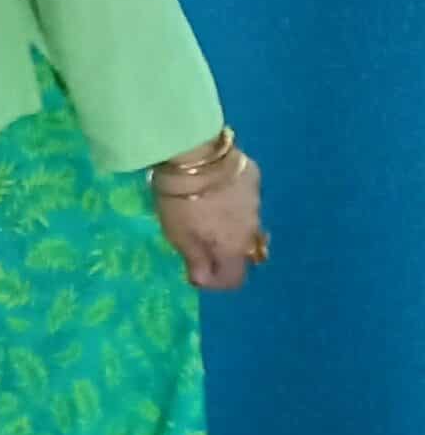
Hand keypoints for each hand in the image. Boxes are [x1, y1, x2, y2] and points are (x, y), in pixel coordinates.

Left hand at [154, 158, 265, 291]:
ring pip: (245, 222)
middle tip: (198, 239)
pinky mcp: (254, 177)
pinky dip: (232, 199)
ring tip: (204, 209)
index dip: (216, 281)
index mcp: (234, 248)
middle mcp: (253, 229)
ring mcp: (257, 201)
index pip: (235, 279)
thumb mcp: (178, 235)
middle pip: (241, 250)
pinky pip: (245, 197)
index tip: (196, 272)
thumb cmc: (181, 200)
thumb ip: (195, 260)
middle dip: (222, 250)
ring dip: (228, 223)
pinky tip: (214, 188)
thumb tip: (204, 280)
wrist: (195, 153)